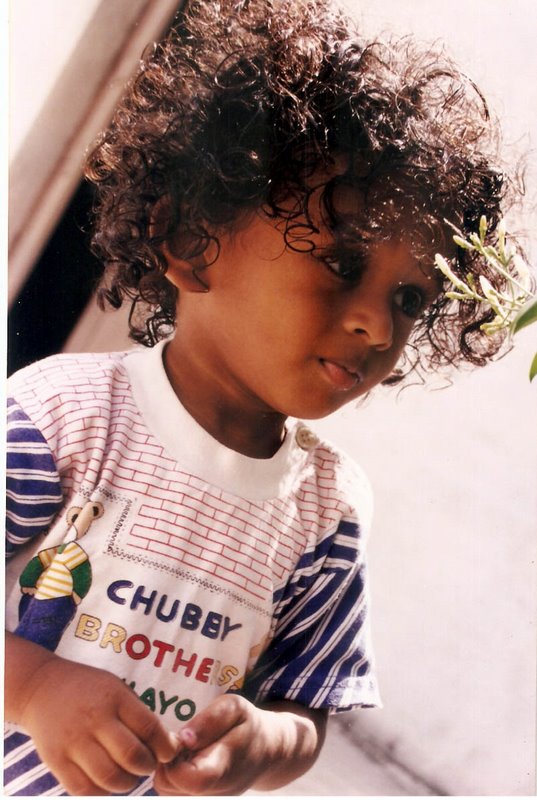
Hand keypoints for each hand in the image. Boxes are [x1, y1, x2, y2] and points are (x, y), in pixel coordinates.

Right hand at [17, 655, 177, 794]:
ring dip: (126, 783)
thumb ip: (138, 714)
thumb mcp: (116, 688)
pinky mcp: (56, 760)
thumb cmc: (88, 689)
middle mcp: (94, 719)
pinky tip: (106, 782)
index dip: (165, 746)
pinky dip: (101, 792)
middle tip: (146, 764)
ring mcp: (73, 741)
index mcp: (114, 697)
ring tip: (128, 775)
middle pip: (131, 756)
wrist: (41, 688)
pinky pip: (84, 789)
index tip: (167, 752)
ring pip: (109, 778)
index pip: (149, 728)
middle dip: (147, 767)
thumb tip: (166, 745)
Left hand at [154, 694, 325, 795]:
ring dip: (170, 772)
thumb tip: (182, 738)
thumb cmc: (249, 724)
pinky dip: (176, 779)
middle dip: (166, 764)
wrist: (270, 750)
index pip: (186, 779)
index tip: (178, 740)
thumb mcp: (234, 708)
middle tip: (180, 743)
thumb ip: (209, 721)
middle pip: (169, 788)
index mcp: (223, 765)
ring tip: (186, 752)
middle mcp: (217, 792)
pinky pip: (177, 795)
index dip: (170, 760)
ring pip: (170, 793)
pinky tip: (189, 763)